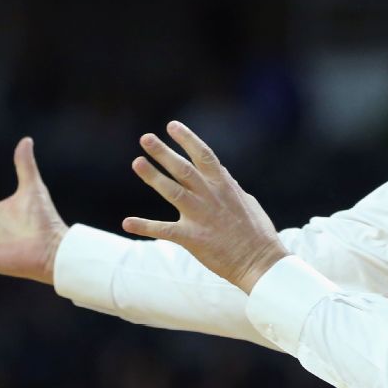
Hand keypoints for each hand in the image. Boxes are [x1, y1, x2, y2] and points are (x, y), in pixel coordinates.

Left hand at [123, 121, 288, 293]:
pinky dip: (145, 226)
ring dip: (153, 177)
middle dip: (164, 152)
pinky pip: (164, 230)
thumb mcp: (247, 202)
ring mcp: (200, 216)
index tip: (172, 126)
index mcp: (224, 186)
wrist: (260, 262)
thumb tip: (223, 175)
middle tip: (145, 138)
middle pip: (183, 169)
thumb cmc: (257, 233)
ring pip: (172, 191)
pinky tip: (127, 222)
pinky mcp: (192, 238)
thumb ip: (230, 187)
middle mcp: (211, 196)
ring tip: (136, 162)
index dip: (187, 139)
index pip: (203, 155)